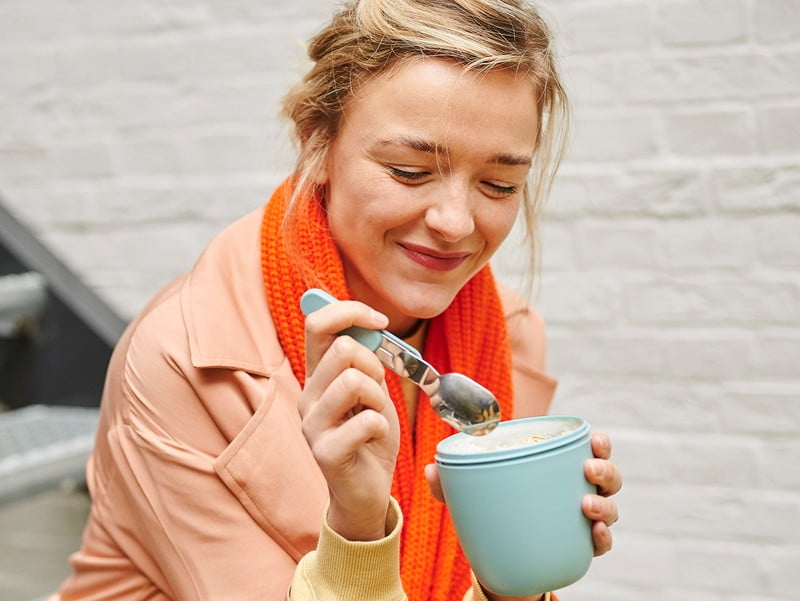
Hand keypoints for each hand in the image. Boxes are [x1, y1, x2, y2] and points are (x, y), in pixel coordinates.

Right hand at [301, 300, 400, 540]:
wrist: (366, 490)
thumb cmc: (369, 435)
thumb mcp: (372, 389)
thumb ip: (365, 359)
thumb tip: (368, 322)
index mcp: (317, 376)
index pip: (317, 323)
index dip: (350, 311)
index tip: (380, 320)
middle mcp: (307, 396)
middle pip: (342, 348)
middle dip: (374, 365)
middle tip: (376, 392)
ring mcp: (312, 425)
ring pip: (354, 381)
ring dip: (379, 398)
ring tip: (375, 417)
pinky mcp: (325, 453)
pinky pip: (367, 421)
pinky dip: (382, 427)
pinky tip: (373, 440)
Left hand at [425, 431, 622, 556]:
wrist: (502, 555)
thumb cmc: (496, 507)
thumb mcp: (473, 494)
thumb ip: (451, 482)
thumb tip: (430, 469)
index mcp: (559, 468)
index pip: (588, 450)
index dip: (599, 443)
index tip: (595, 439)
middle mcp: (579, 490)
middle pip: (607, 476)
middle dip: (604, 470)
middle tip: (588, 470)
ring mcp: (584, 520)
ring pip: (610, 508)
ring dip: (604, 505)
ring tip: (586, 506)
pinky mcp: (582, 547)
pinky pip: (602, 543)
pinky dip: (603, 539)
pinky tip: (594, 535)